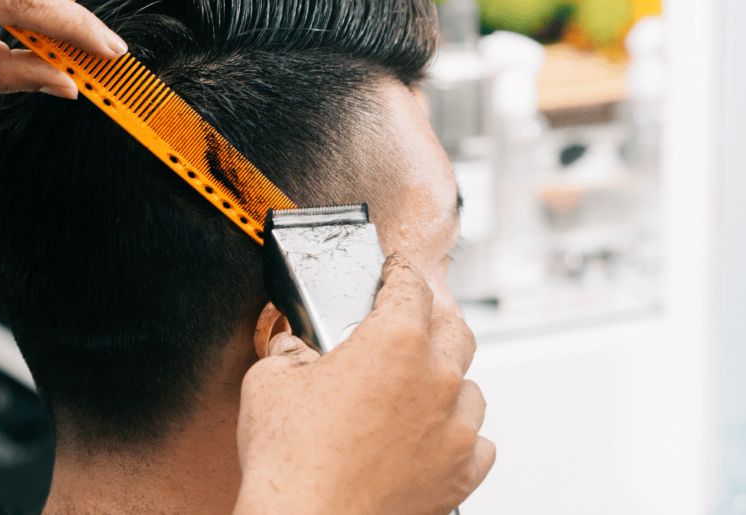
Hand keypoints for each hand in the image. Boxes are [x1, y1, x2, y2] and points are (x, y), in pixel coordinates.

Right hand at [235, 258, 494, 514]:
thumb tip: (295, 349)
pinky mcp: (461, 474)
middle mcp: (435, 378)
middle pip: (455, 329)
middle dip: (431, 319)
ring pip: (469, 387)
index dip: (399, 271)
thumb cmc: (290, 460)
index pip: (411, 284)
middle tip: (408, 322)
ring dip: (445, 381)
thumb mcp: (268, 381)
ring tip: (415, 389)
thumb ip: (290, 351)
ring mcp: (455, 429)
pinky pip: (477, 442)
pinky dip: (457, 435)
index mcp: (394, 340)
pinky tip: (431, 437)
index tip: (395, 271)